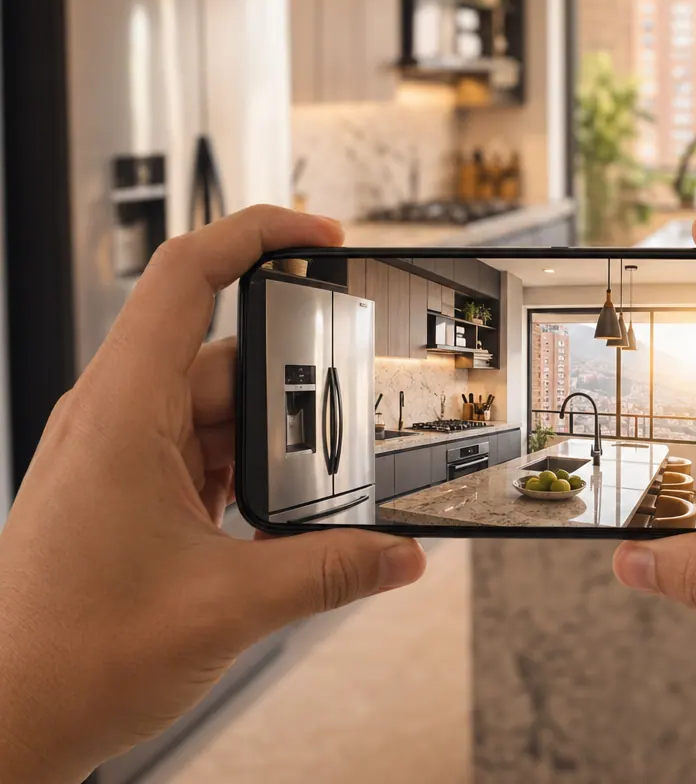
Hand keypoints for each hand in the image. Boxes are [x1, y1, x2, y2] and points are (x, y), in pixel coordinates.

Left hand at [0, 206, 425, 783]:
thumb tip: (397, 555)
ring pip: (222, 409)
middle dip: (295, 385)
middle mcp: (120, 416)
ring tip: (308, 493)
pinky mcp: (134, 484)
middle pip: (230, 354)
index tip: (322, 237)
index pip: (189, 274)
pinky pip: (208, 449)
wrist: (3, 721)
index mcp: (124, 411)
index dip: (261, 234)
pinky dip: (250, 471)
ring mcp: (126, 450)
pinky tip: (274, 515)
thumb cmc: (65, 657)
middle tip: (341, 430)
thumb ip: (329, 572)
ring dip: (273, 443)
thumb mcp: (227, 606)